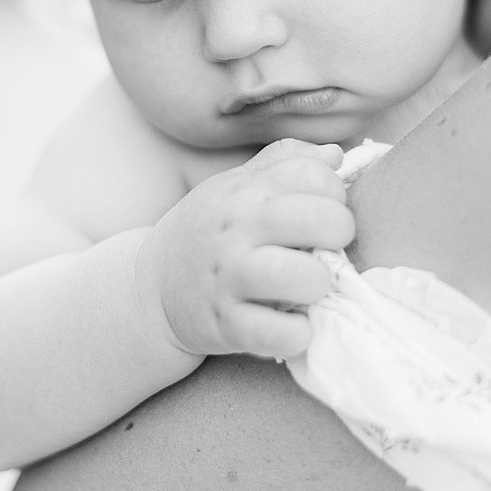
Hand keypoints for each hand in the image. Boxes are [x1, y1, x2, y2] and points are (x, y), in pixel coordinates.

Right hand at [137, 139, 356, 359]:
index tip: (326, 210)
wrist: (150, 290)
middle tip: (328, 249)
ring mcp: (230, 279)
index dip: (334, 192)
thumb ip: (284, 164)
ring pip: (300, 276)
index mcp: (245, 192)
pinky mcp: (226, 326)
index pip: (313, 174)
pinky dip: (297, 334)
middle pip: (317, 219)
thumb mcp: (236, 187)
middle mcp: (237, 231)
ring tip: (310, 286)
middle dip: (340, 233)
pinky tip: (294, 323)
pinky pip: (279, 333)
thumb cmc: (211, 233)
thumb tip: (334, 155)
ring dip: (319, 284)